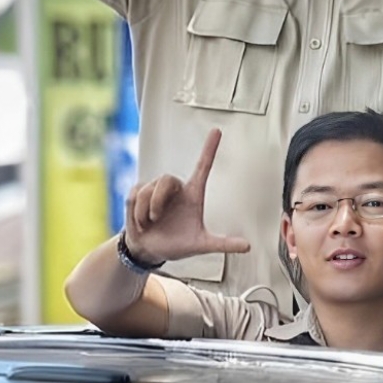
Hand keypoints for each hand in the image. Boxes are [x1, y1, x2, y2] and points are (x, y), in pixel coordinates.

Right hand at [125, 128, 249, 265]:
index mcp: (192, 195)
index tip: (217, 131)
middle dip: (158, 200)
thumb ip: (223, 244)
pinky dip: (137, 213)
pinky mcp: (138, 192)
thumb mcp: (200, 245)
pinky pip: (135, 195)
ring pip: (148, 190)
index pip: (203, 166)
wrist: (149, 250)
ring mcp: (156, 189)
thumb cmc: (175, 243)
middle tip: (157, 217)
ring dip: (147, 211)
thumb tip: (247, 246)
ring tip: (151, 223)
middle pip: (167, 179)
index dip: (209, 148)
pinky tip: (141, 222)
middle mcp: (175, 189)